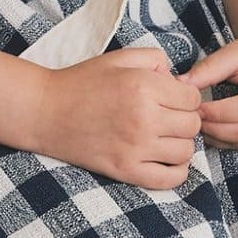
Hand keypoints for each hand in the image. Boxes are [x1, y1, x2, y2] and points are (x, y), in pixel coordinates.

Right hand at [32, 46, 203, 189]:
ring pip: (185, 151)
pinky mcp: (125, 170)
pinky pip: (170, 179)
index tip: (169, 98)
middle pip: (192, 125)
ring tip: (162, 137)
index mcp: (144, 86)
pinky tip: (165, 159)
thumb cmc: (82, 82)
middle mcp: (144, 118)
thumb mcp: (119, 58)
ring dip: (179, 143)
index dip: (184, 97)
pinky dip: (176, 172)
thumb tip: (180, 82)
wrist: (45, 111)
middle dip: (184, 119)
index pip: (192, 98)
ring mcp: (135, 148)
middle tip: (166, 117)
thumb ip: (156, 59)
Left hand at [180, 23, 237, 149]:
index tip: (194, 107)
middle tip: (192, 119)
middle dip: (215, 128)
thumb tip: (180, 83)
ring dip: (220, 137)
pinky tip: (213, 130)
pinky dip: (229, 142)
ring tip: (199, 124)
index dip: (218, 112)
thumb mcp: (237, 51)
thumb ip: (210, 68)